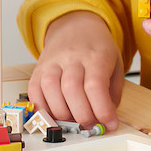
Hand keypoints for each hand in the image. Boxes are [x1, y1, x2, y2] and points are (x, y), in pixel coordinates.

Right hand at [28, 11, 123, 129]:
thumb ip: (112, 93)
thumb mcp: (115, 65)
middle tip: (91, 125)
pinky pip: (34, 92)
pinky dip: (43, 109)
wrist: (74, 26)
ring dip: (63, 114)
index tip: (109, 124)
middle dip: (83, 116)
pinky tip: (56, 114)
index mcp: (95, 55)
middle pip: (72, 90)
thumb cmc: (96, 48)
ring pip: (50, 90)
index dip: (102, 110)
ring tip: (74, 120)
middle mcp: (71, 57)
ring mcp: (52, 63)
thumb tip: (106, 120)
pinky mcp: (38, 70)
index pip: (95, 86)